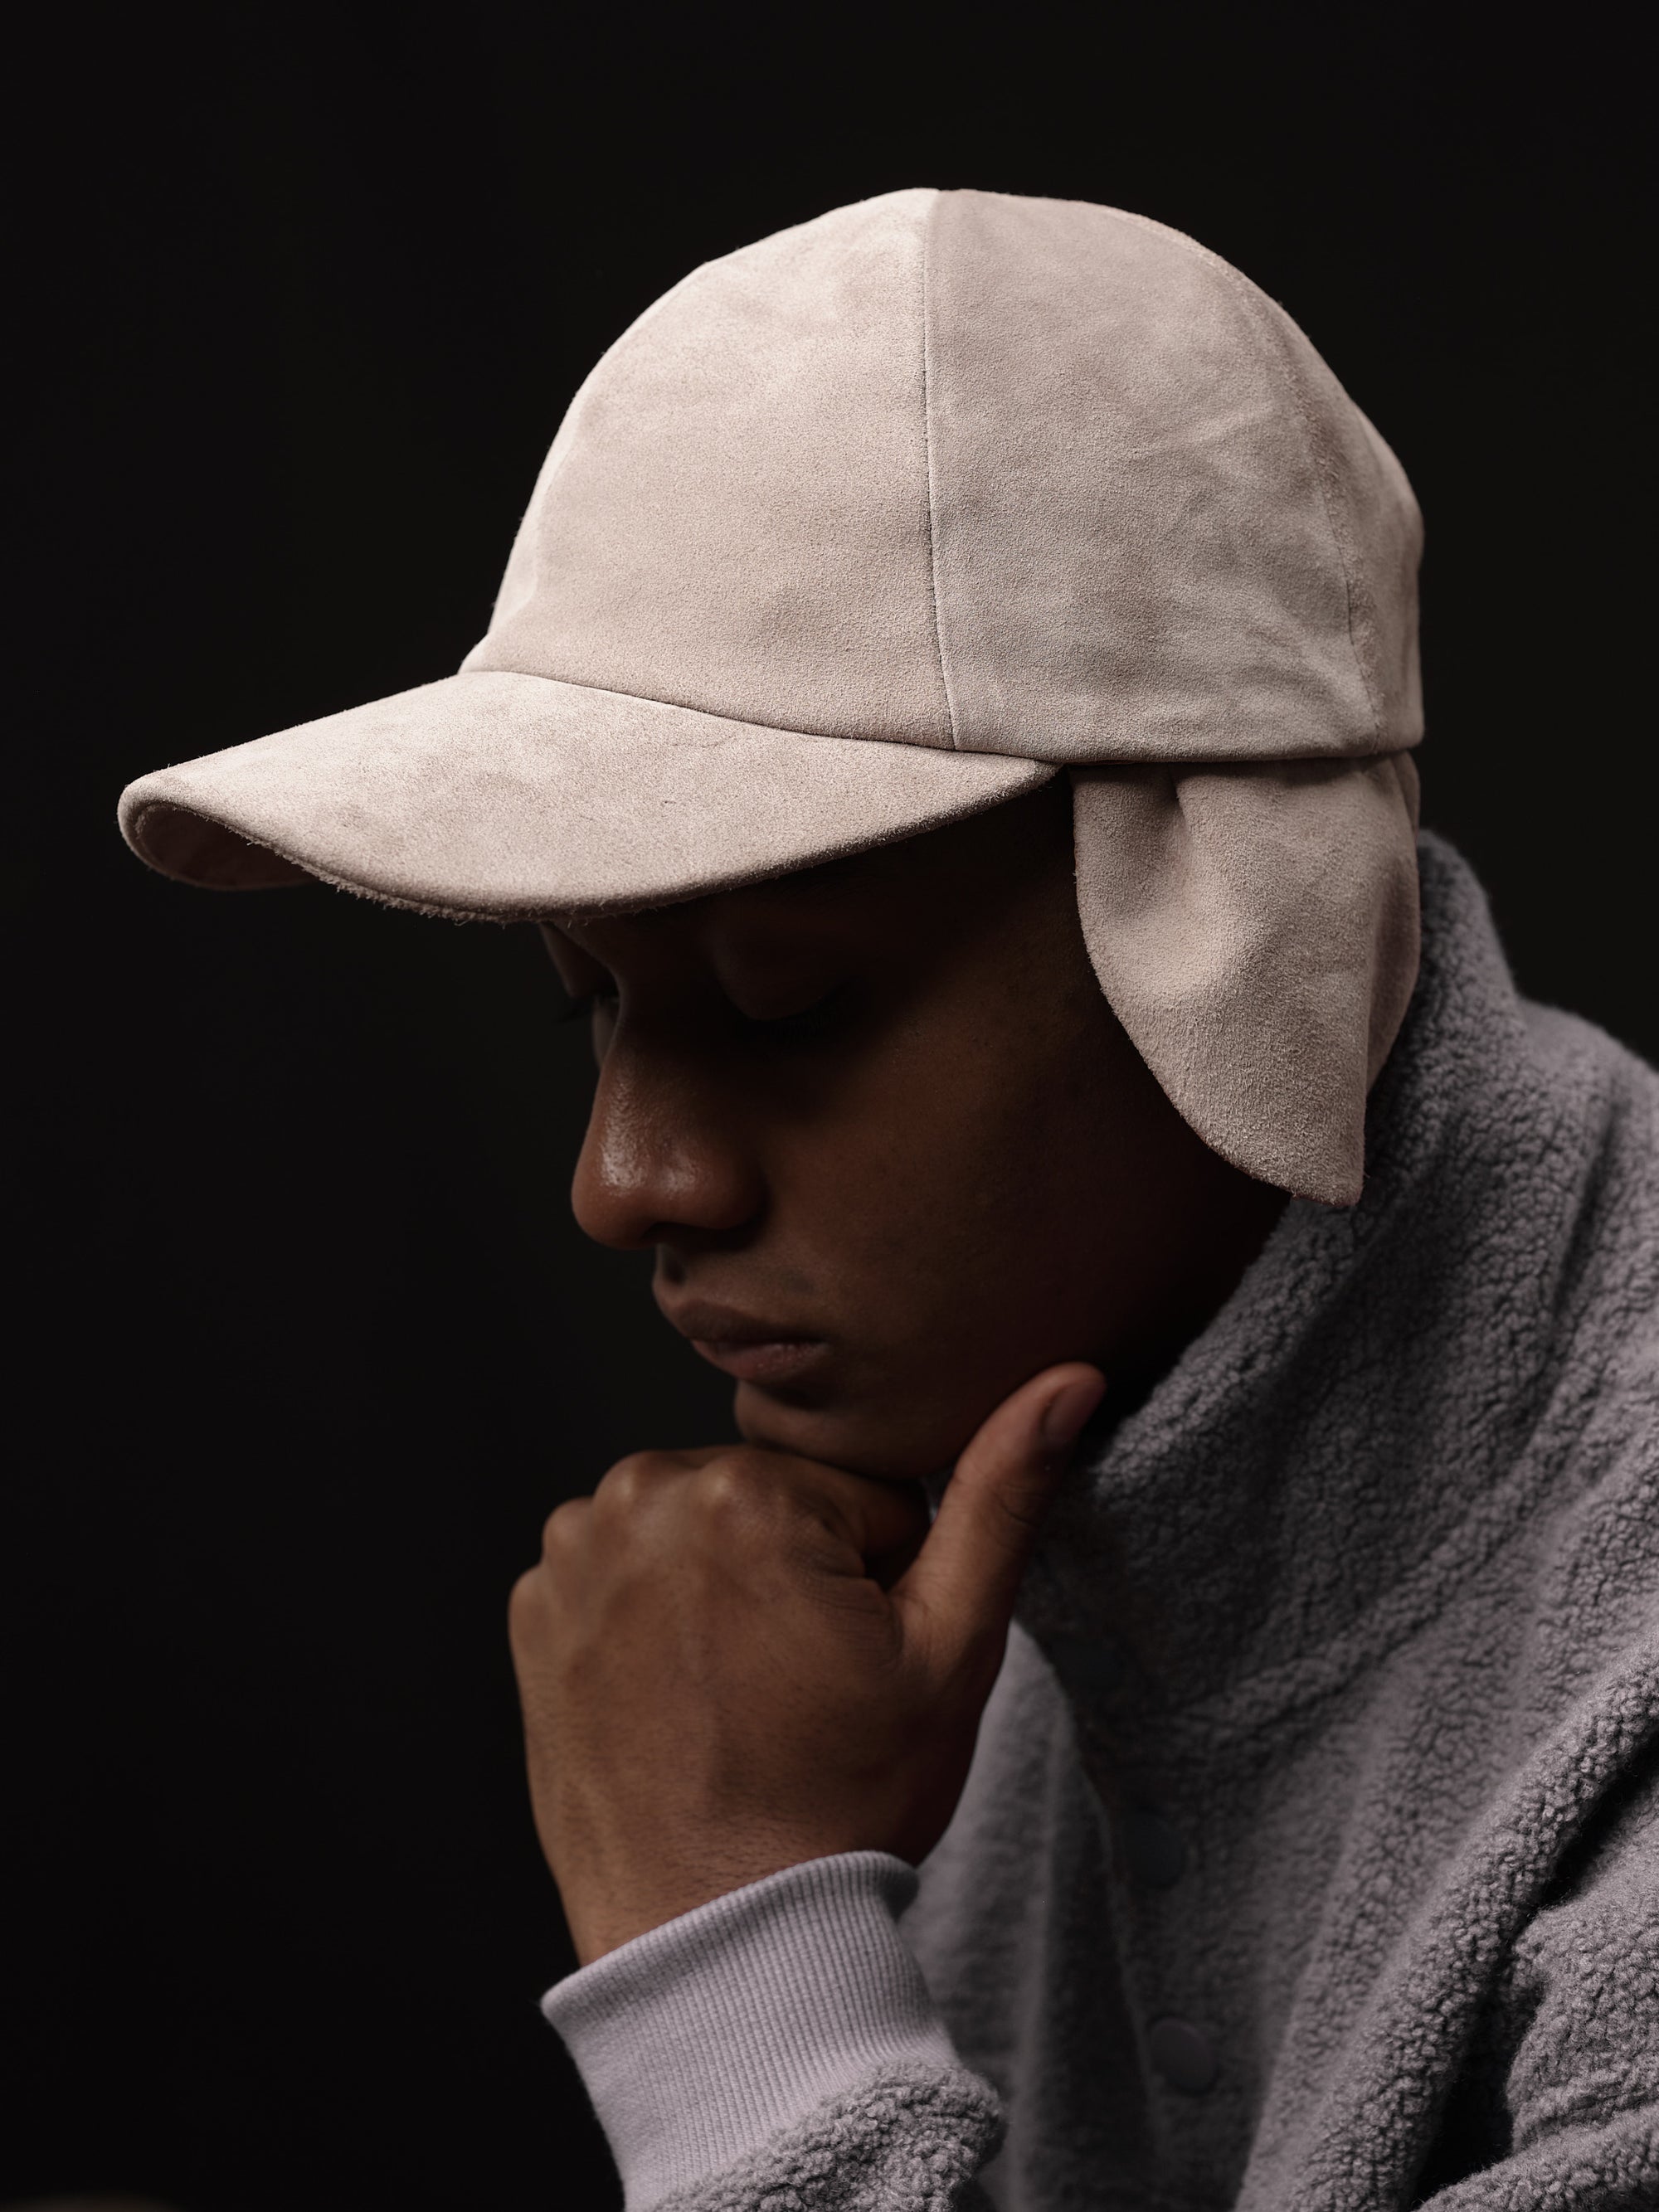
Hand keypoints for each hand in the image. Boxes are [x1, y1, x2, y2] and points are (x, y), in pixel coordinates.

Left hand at [508, 1363, 1104, 1962]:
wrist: (718, 1942)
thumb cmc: (842, 1806)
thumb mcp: (953, 1649)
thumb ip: (1003, 1495)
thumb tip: (1067, 1381)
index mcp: (741, 1490)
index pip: (856, 1494)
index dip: (881, 1577)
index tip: (855, 1661)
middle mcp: (634, 1497)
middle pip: (770, 1503)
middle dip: (799, 1575)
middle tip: (801, 1688)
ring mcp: (569, 1556)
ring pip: (697, 1533)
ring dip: (723, 1591)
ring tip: (742, 1699)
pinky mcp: (532, 1612)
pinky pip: (623, 1576)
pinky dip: (652, 1623)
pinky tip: (680, 1701)